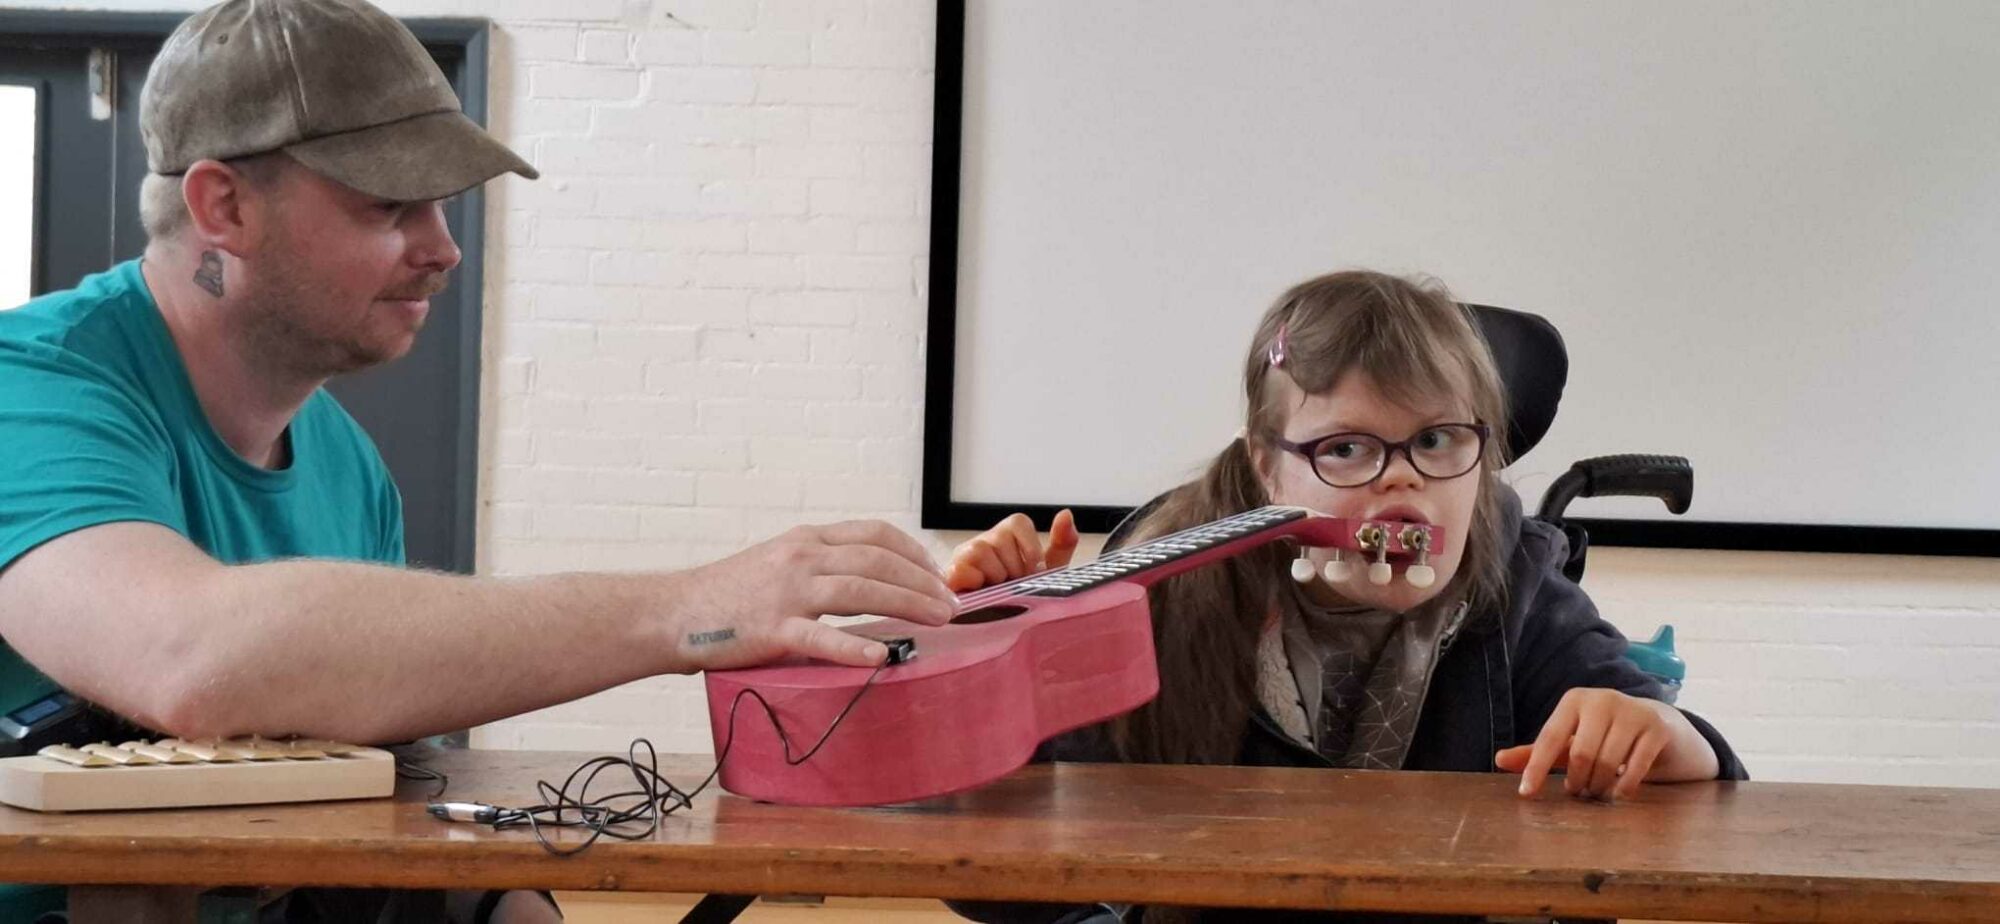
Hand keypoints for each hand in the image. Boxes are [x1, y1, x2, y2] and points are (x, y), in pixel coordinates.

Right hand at [676, 520, 956, 670]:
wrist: (673, 612)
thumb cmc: (727, 595)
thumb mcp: (777, 563)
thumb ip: (818, 566)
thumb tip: (869, 581)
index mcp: (805, 540)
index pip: (874, 533)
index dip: (913, 551)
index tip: (937, 572)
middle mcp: (801, 557)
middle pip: (877, 560)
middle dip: (922, 581)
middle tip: (951, 603)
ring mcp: (787, 591)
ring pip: (861, 589)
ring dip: (908, 603)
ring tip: (939, 621)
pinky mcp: (772, 628)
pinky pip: (821, 637)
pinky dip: (855, 646)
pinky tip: (883, 656)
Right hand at [945, 509, 1079, 591]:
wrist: (999, 630)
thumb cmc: (1021, 598)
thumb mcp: (1048, 574)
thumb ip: (1062, 544)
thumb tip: (1066, 514)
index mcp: (1007, 539)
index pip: (1019, 522)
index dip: (1031, 548)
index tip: (1035, 571)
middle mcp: (984, 542)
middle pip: (1001, 538)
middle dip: (1014, 569)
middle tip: (1014, 587)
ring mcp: (964, 557)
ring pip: (982, 550)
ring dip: (995, 577)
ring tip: (997, 593)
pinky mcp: (951, 575)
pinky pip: (962, 568)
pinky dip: (975, 582)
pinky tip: (982, 595)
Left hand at [1494, 688, 1713, 800]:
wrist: (1657, 725)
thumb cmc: (1604, 735)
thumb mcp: (1570, 741)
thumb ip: (1538, 751)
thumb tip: (1498, 759)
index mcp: (1574, 700)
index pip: (1549, 737)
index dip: (1536, 768)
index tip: (1527, 794)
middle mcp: (1603, 700)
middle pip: (1580, 753)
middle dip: (1577, 780)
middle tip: (1577, 792)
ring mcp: (1633, 711)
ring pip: (1607, 761)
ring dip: (1599, 786)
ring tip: (1596, 792)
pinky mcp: (1657, 728)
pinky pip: (1636, 767)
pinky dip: (1624, 787)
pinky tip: (1619, 794)